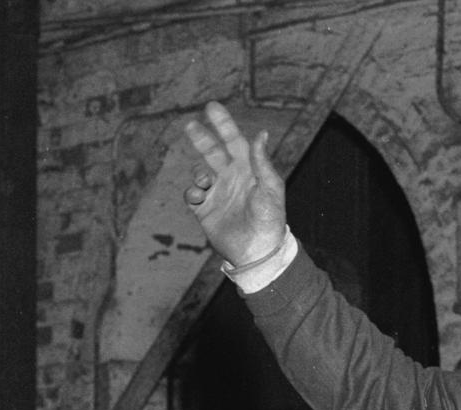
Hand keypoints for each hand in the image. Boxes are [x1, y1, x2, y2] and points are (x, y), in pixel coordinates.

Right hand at [182, 101, 288, 269]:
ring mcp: (217, 194)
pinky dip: (192, 192)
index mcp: (247, 168)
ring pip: (199, 173)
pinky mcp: (205, 211)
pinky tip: (199, 196)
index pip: (233, 140)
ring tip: (205, 182)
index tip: (211, 107)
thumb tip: (261, 133)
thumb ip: (262, 161)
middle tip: (189, 125)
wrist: (257, 250)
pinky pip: (192, 195)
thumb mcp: (270, 188)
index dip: (223, 124)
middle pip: (211, 152)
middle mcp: (230, 178)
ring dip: (198, 172)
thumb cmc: (269, 219)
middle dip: (201, 138)